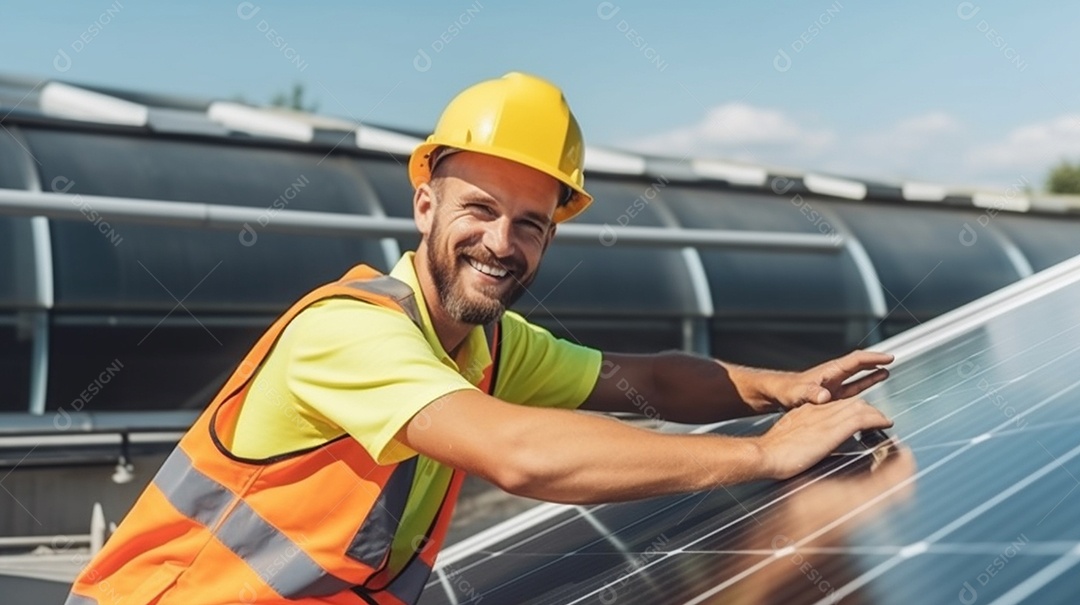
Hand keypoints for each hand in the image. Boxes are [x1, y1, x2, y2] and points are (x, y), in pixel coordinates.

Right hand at [755, 397, 892, 479]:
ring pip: (859, 406)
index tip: (859, 418)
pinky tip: (885, 423)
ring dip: (875, 413)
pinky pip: (862, 418)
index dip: (851, 409)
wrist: (765, 454)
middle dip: (866, 409)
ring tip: (884, 420)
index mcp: (806, 413)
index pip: (835, 404)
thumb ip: (802, 440)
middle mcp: (817, 410)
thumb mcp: (788, 441)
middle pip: (849, 402)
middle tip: (877, 418)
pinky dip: (877, 419)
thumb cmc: (771, 455)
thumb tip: (810, 450)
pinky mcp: (833, 428)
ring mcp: (826, 418)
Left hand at [772, 349, 893, 409]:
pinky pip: (850, 390)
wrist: (775, 395)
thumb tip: (825, 397)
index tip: (888, 358)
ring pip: (856, 378)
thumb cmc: (785, 391)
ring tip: (886, 372)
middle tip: (891, 360)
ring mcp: (832, 385)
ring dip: (870, 375)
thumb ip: (811, 394)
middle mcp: (833, 376)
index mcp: (829, 371)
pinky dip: (861, 389)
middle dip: (875, 362)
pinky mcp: (829, 396)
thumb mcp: (798, 393)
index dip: (873, 359)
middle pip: (858, 365)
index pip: (856, 360)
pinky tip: (868, 392)